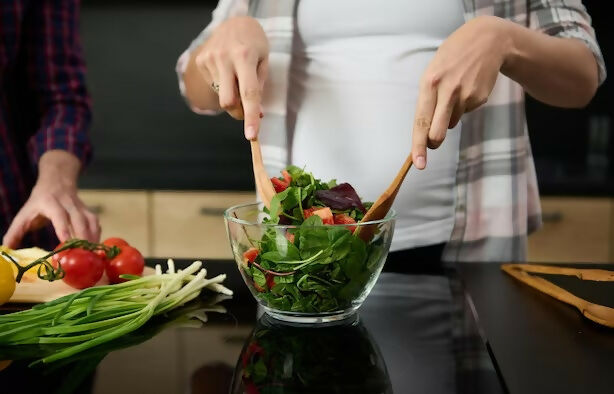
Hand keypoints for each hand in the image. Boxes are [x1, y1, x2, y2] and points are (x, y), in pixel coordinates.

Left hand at [2, 151, 99, 247]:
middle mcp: (68, 204)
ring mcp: (81, 207)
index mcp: (50, 202)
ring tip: (91, 254)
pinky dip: (96, 235)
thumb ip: (15, 232)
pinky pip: (96, 223)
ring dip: (92, 238)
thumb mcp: (24, 213)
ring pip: (91, 221)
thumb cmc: (39, 201)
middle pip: (79, 220)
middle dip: (82, 237)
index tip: (66, 243)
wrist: (57, 181)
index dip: (63, 228)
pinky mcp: (89, 211)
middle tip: (81, 255)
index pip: (59, 215)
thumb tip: (6, 250)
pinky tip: (94, 247)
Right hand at [195, 16, 268, 139]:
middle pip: (228, 101)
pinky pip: (214, 86)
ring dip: (232, 95)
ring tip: (237, 76)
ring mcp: (210, 60)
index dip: (250, 116)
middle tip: (246, 109)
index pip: (249, 93)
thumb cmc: (254, 43)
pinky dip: (223, 85)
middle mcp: (224, 58)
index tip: (251, 135)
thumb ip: (259, 86)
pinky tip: (227, 71)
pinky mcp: (201, 61)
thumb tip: (256, 112)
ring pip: (221, 96)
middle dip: (238, 112)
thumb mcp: (264, 60)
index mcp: (245, 57)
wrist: (234, 21)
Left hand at [411, 16, 510, 168]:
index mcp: (429, 83)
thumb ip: (428, 99)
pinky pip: (465, 112)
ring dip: (450, 115)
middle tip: (434, 140)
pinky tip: (467, 88)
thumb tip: (426, 131)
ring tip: (454, 92)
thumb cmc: (452, 58)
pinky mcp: (479, 98)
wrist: (487, 41)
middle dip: (434, 141)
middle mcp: (447, 91)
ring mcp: (465, 96)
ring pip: (452, 123)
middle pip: (437, 132)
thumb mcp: (433, 72)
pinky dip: (464, 106)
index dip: (418, 145)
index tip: (418, 163)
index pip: (420, 121)